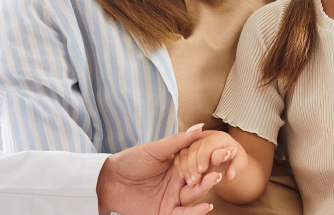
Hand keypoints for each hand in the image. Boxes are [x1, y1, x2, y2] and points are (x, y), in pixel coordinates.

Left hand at [96, 123, 222, 214]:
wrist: (108, 179)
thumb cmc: (130, 161)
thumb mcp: (155, 149)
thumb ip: (178, 141)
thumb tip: (200, 127)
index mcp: (178, 164)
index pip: (199, 161)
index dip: (211, 156)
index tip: (224, 149)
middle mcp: (179, 182)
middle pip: (200, 178)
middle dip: (211, 171)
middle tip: (222, 163)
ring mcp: (173, 197)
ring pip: (194, 195)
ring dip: (205, 187)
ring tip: (214, 178)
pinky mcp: (166, 211)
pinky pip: (184, 213)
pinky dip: (196, 211)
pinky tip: (207, 205)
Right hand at [175, 130, 246, 185]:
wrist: (228, 157)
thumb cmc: (235, 159)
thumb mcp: (240, 163)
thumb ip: (236, 168)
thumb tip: (230, 175)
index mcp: (219, 137)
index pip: (208, 143)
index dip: (203, 156)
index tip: (202, 170)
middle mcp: (205, 136)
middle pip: (194, 147)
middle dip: (193, 164)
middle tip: (194, 180)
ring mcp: (194, 140)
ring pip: (184, 150)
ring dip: (185, 166)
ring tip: (190, 181)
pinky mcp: (187, 147)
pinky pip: (179, 154)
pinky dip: (179, 165)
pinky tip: (183, 176)